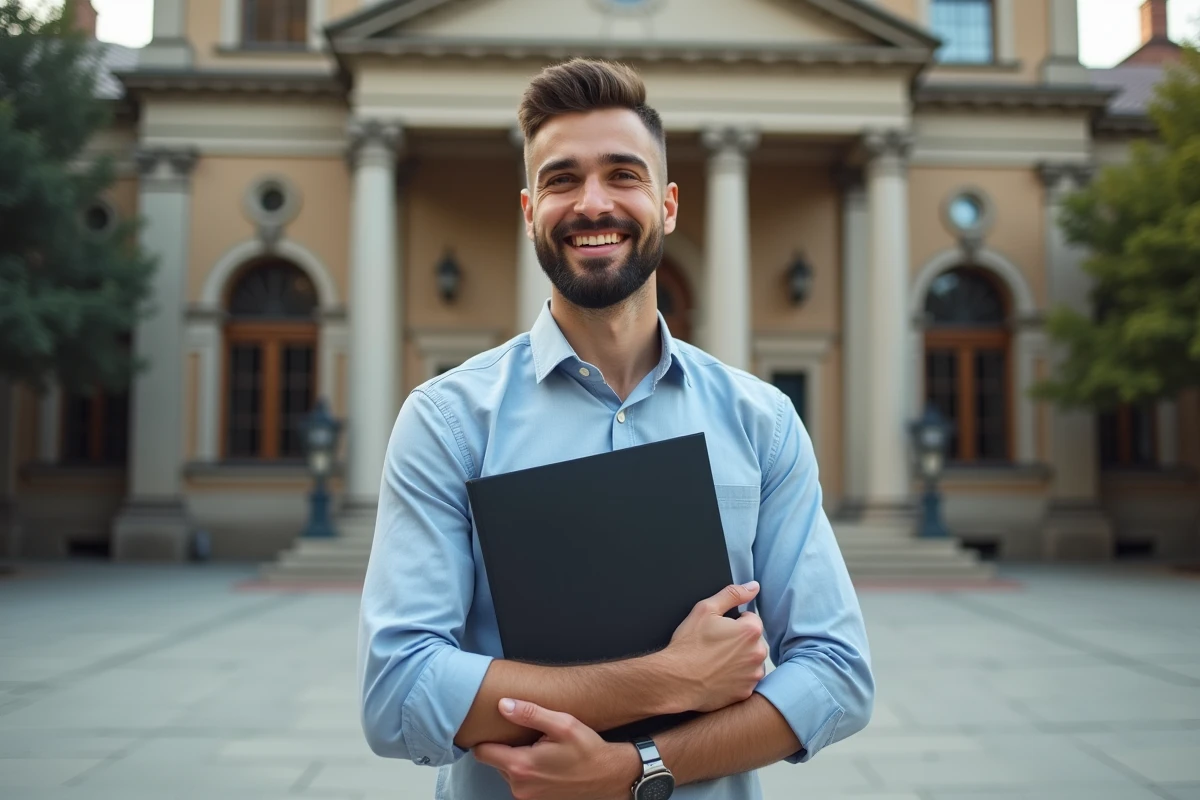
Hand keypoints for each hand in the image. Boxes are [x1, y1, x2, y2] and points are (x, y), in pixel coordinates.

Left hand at [474, 698, 639, 799]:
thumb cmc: (588, 750)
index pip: (481, 753)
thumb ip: (530, 713)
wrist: (609, 776)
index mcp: (521, 766)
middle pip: (495, 761)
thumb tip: (504, 705)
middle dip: (507, 747)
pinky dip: (527, 771)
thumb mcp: (562, 724)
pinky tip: (545, 761)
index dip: (485, 738)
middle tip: (528, 736)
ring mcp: (527, 797)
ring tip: (539, 748)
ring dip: (518, 759)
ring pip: (507, 771)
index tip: (495, 727)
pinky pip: (521, 782)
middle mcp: (519, 787)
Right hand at [662, 581, 767, 712]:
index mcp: (750, 631)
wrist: (675, 680)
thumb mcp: (705, 609)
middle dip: (739, 641)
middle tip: (715, 646)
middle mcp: (757, 654)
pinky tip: (718, 676)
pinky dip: (735, 678)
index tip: (718, 630)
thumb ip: (732, 594)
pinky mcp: (746, 692)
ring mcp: (753, 676)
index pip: (751, 619)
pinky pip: (745, 680)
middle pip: (753, 641)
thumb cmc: (689, 646)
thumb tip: (753, 586)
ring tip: (716, 662)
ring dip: (739, 660)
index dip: (733, 622)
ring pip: (750, 661)